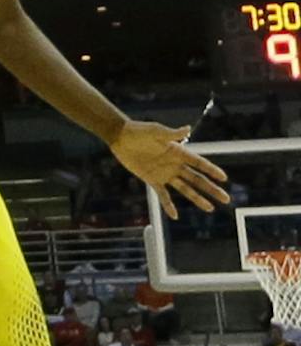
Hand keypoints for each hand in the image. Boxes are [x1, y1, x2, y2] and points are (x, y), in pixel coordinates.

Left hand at [107, 119, 227, 217]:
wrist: (120, 137)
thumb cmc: (138, 131)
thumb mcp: (156, 131)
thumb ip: (172, 134)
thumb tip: (188, 129)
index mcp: (177, 151)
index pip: (198, 162)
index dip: (211, 170)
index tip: (224, 178)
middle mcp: (174, 164)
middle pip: (196, 179)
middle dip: (211, 189)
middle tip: (226, 199)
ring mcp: (164, 173)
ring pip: (185, 189)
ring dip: (197, 198)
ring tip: (210, 208)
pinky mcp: (152, 179)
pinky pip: (162, 195)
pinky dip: (168, 205)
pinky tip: (175, 216)